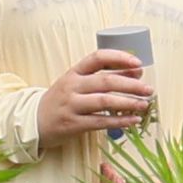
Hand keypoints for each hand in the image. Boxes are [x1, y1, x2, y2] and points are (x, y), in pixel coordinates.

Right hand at [35, 50, 154, 146]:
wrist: (33, 121)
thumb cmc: (62, 100)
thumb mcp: (76, 84)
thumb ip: (101, 77)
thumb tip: (135, 74)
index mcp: (74, 72)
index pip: (98, 58)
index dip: (120, 58)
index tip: (138, 64)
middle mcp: (72, 86)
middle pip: (106, 81)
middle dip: (131, 85)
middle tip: (149, 89)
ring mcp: (71, 105)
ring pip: (104, 101)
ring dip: (128, 102)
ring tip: (145, 104)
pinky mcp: (73, 124)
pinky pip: (100, 122)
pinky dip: (120, 121)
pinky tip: (134, 120)